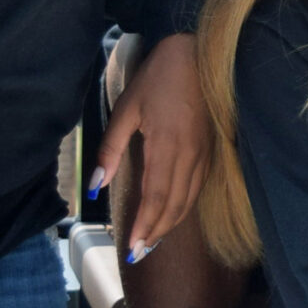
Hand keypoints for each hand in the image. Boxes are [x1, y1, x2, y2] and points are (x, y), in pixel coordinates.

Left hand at [95, 33, 206, 258]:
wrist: (197, 54)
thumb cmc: (158, 79)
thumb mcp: (126, 109)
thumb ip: (111, 148)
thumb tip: (97, 185)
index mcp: (166, 145)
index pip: (156, 197)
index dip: (145, 225)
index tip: (132, 247)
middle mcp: (189, 155)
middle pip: (175, 205)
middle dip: (156, 232)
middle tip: (139, 253)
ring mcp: (203, 153)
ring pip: (189, 198)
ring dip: (171, 223)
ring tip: (153, 240)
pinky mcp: (210, 149)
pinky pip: (198, 186)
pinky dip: (185, 206)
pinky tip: (174, 213)